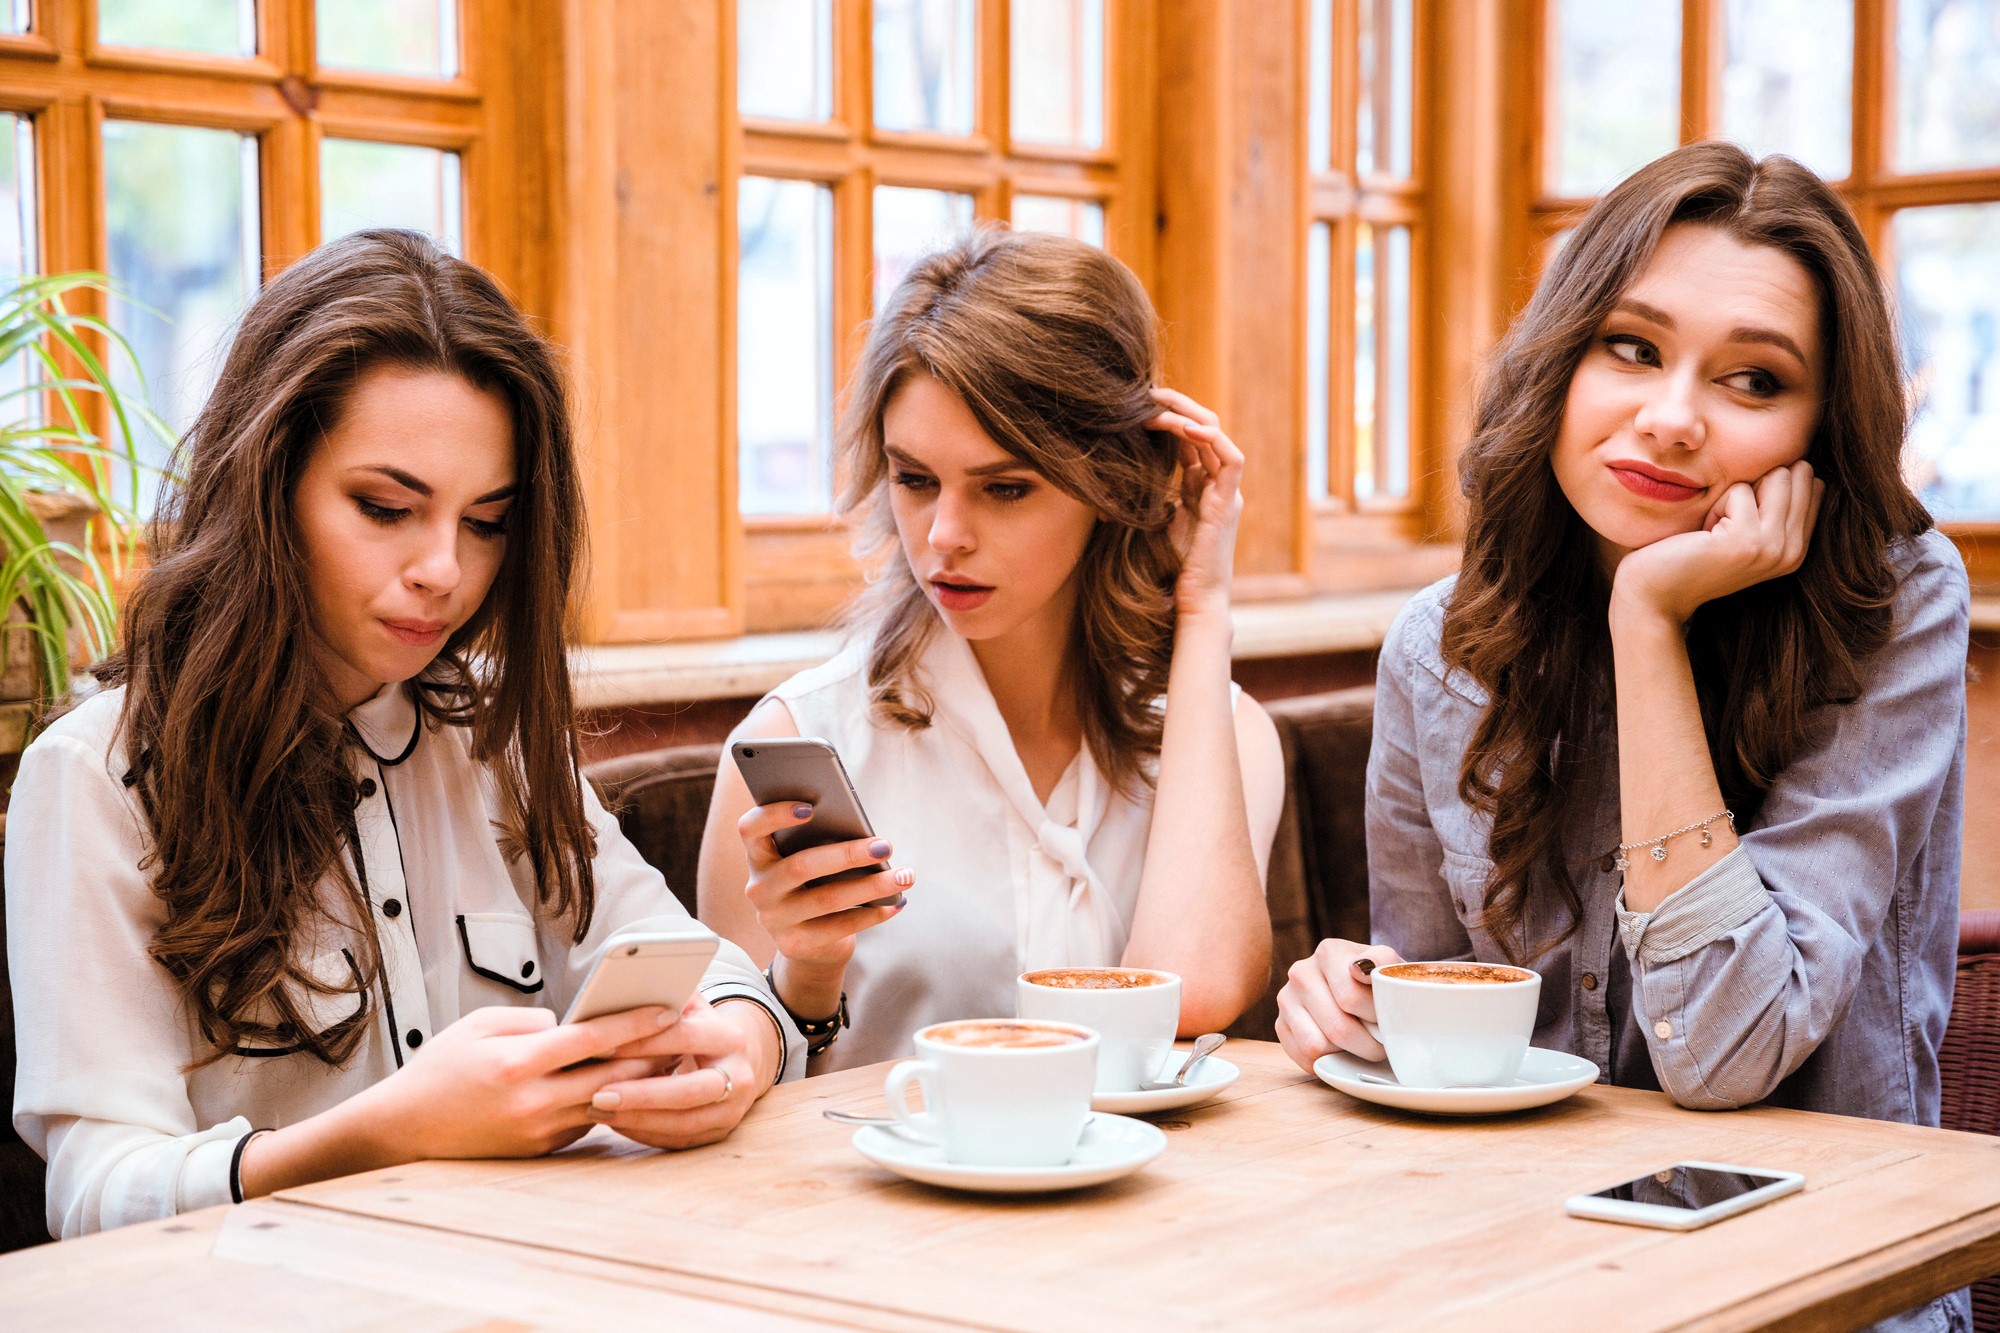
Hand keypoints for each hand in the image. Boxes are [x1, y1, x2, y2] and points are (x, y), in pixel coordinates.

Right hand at [348, 1004, 669, 1160]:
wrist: (404, 1129)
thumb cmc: (440, 1067)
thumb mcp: (479, 1026)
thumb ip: (531, 1020)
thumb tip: (571, 1024)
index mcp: (518, 1063)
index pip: (592, 1040)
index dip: (634, 1022)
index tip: (668, 1007)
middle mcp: (533, 1101)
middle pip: (611, 1075)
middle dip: (653, 1052)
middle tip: (687, 1031)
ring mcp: (538, 1130)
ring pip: (605, 1102)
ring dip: (640, 1081)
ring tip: (671, 1057)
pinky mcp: (539, 1150)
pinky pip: (585, 1122)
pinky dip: (610, 1101)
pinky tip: (632, 1084)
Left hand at [586, 994, 781, 1149]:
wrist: (742, 1060)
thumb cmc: (700, 1029)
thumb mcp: (692, 1007)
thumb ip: (666, 998)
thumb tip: (622, 986)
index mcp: (731, 1038)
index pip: (684, 1038)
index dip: (642, 1042)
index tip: (600, 1045)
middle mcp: (741, 1076)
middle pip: (688, 1091)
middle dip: (641, 1095)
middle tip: (597, 1095)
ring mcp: (733, 1110)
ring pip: (683, 1123)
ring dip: (637, 1119)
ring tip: (596, 1110)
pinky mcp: (720, 1134)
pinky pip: (678, 1140)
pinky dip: (644, 1133)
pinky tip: (615, 1122)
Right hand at [737, 800, 911, 971]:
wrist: (811, 943)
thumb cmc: (817, 885)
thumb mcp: (812, 861)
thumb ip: (821, 842)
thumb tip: (866, 836)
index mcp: (759, 856)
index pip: (750, 828)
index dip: (775, 815)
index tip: (811, 807)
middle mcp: (759, 887)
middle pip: (801, 865)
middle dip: (848, 854)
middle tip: (885, 846)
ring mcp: (773, 919)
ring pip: (827, 898)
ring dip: (872, 886)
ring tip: (904, 876)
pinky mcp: (794, 945)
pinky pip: (839, 927)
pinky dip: (872, 914)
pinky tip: (896, 903)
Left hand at [1149, 387, 1243, 620]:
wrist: (1193, 602)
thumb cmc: (1171, 571)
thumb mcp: (1153, 523)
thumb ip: (1148, 499)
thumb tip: (1117, 481)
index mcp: (1202, 490)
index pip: (1188, 440)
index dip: (1167, 419)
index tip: (1137, 407)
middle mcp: (1218, 486)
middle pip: (1203, 429)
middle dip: (1176, 407)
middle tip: (1147, 392)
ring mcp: (1227, 493)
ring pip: (1216, 435)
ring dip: (1189, 413)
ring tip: (1160, 400)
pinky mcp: (1229, 504)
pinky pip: (1230, 459)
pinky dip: (1210, 438)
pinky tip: (1184, 427)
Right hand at [1274, 939, 1404, 1071]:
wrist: (1359, 990)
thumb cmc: (1376, 983)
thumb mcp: (1389, 966)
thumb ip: (1383, 961)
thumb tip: (1361, 967)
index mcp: (1329, 952)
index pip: (1351, 998)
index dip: (1376, 1018)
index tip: (1389, 1018)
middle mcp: (1301, 972)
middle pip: (1337, 1028)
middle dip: (1367, 1043)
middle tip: (1381, 1041)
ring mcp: (1287, 999)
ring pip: (1317, 1046)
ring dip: (1346, 1054)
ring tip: (1361, 1043)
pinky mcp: (1280, 1025)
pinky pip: (1305, 1057)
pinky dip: (1327, 1060)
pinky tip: (1341, 1048)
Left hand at [1610, 460, 1823, 627]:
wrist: (1655, 595)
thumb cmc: (1689, 553)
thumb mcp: (1744, 528)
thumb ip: (1774, 503)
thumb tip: (1800, 459)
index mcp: (1798, 547)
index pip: (1814, 484)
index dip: (1770, 485)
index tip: (1740, 516)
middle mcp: (1793, 551)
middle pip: (1798, 474)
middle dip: (1755, 485)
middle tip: (1725, 521)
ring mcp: (1773, 547)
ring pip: (1776, 476)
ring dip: (1734, 494)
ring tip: (1714, 528)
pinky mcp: (1747, 541)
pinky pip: (1739, 490)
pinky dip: (1715, 504)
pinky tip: (1702, 535)